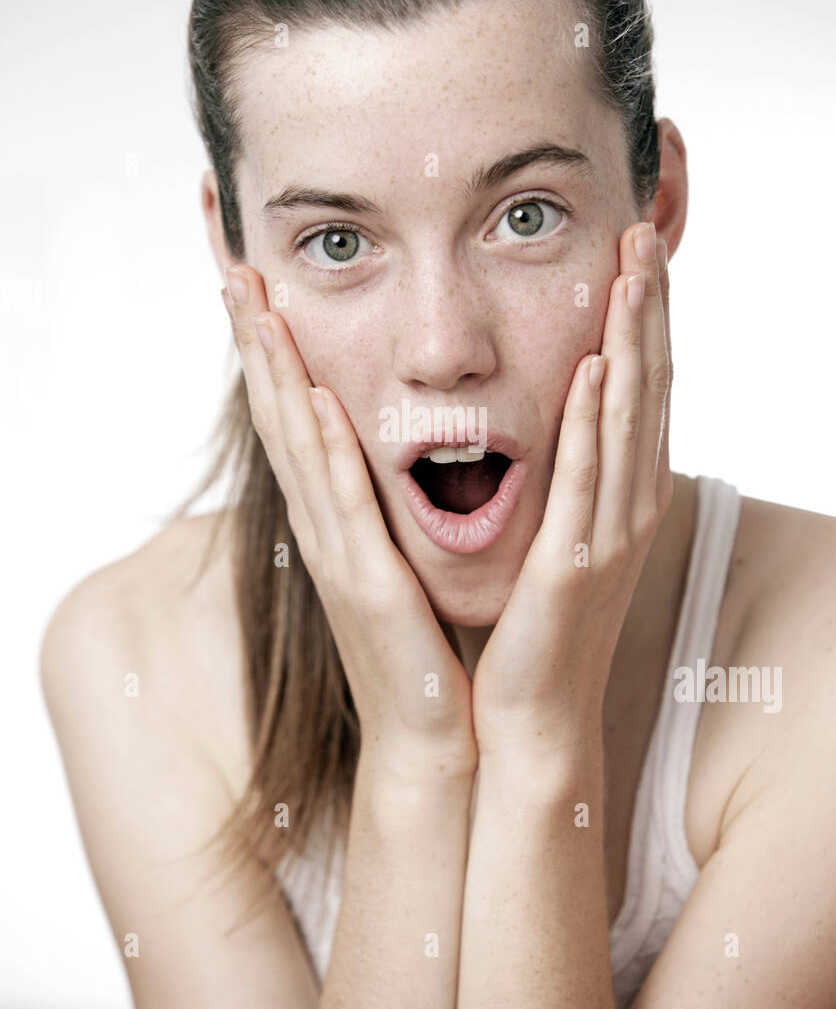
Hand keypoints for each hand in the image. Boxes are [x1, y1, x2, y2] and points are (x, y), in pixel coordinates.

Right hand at [221, 265, 476, 784]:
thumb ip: (389, 511)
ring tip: (255, 308)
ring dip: (274, 374)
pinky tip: (311, 398)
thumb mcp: (400, 565)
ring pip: (295, 446)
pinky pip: (340, 502)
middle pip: (278, 418)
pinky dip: (322, 448)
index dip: (272, 355)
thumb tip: (397, 458)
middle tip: (234, 271)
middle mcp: (323, 528)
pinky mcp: (363, 583)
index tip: (259, 291)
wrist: (429, 737)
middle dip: (256, 344)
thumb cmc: (422, 651)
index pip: (295, 420)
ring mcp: (335, 554)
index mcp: (336, 521)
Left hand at [470, 220, 672, 759]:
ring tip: (633, 270)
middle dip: (650, 308)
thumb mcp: (560, 534)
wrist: (531, 715)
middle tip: (645, 233)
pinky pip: (589, 479)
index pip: (642, 388)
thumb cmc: (536, 625)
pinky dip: (596, 421)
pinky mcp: (576, 564)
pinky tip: (596, 367)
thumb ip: (566, 476)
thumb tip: (557, 415)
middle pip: (649, 387)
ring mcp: (610, 535)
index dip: (647, 318)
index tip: (637, 254)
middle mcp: (630, 507)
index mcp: (622, 496)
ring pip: (629, 419)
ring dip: (633, 340)